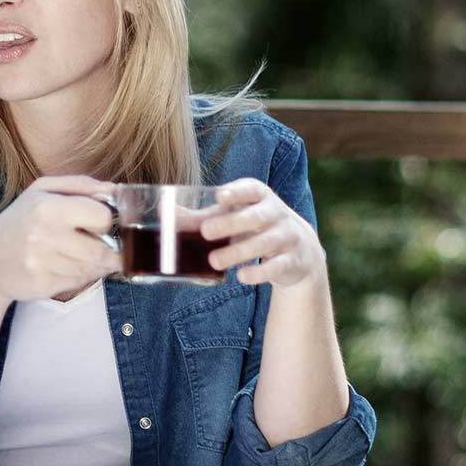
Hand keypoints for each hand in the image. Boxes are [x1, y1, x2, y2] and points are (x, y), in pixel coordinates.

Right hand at [0, 174, 120, 303]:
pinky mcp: (42, 284)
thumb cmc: (20, 221)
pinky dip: (79, 276)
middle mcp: (44, 234)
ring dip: (92, 264)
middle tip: (94, 244)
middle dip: (105, 250)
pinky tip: (64, 267)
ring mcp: (42, 262)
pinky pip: (78, 282)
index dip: (103, 222)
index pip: (101, 217)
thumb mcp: (42, 191)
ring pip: (91, 268)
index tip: (95, 224)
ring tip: (74, 255)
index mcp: (47, 206)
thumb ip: (81, 185)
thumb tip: (117, 190)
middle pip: (101, 250)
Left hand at [199, 178, 326, 288]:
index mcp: (261, 197)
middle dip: (231, 223)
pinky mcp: (292, 261)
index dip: (237, 192)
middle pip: (256, 217)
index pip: (252, 189)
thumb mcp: (234, 216)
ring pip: (265, 243)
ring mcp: (287, 237)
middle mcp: (277, 214)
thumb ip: (203, 217)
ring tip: (214, 261)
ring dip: (238, 252)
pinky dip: (259, 272)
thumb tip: (166, 213)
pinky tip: (241, 276)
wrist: (300, 250)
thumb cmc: (255, 227)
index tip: (220, 196)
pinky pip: (276, 266)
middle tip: (205, 231)